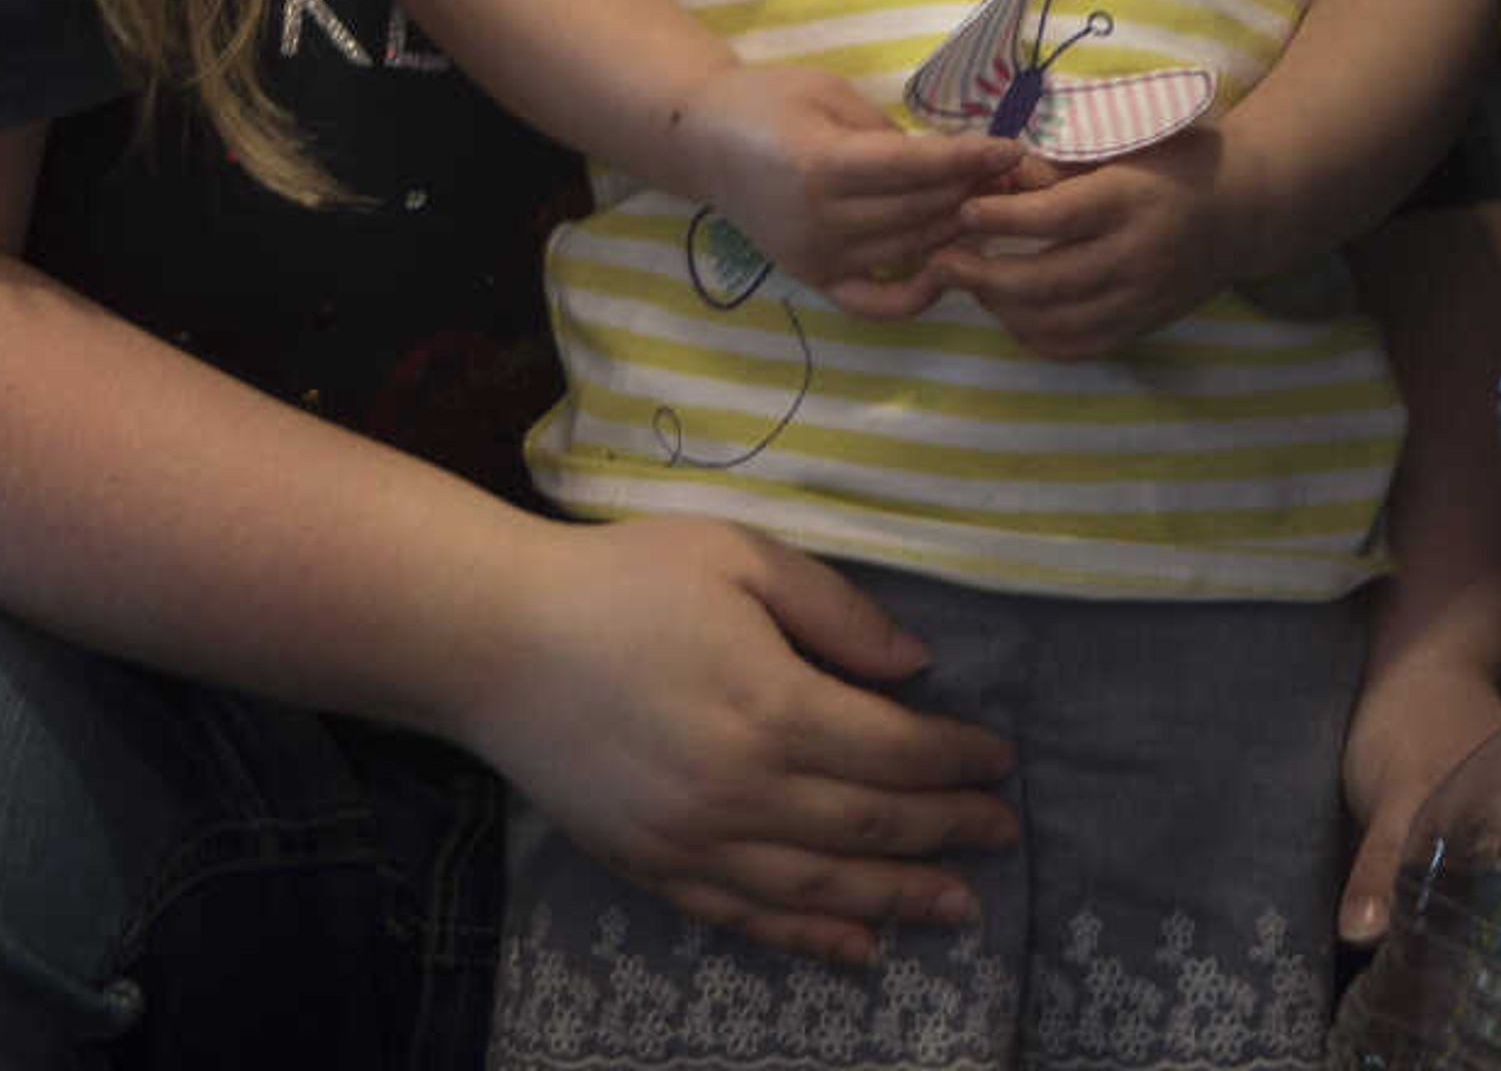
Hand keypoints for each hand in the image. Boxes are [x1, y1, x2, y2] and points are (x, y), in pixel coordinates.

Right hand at [457, 516, 1019, 966]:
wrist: (495, 641)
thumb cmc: (621, 580)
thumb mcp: (738, 556)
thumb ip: (835, 610)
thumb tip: (916, 666)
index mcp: (774, 707)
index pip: (895, 750)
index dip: (957, 760)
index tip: (1002, 762)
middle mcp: (745, 792)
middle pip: (871, 826)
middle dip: (948, 831)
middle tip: (1004, 835)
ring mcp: (697, 843)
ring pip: (822, 889)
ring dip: (900, 899)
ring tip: (960, 907)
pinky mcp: (655, 869)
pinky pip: (749, 918)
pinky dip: (811, 939)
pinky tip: (857, 945)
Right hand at [683, 66, 1020, 316]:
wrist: (701, 140)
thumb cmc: (767, 100)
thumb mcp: (829, 93)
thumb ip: (886, 130)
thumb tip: (946, 161)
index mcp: (822, 164)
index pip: (915, 168)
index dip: (969, 160)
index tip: (1012, 149)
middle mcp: (822, 219)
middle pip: (920, 210)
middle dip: (972, 190)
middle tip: (1013, 173)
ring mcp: (817, 255)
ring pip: (910, 250)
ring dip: (955, 229)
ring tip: (990, 206)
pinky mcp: (813, 277)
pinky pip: (874, 303)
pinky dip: (915, 297)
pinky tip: (945, 272)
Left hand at [932, 127, 1235, 357]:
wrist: (1244, 208)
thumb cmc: (1174, 161)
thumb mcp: (1123, 143)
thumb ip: (1060, 165)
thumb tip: (994, 177)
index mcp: (1132, 198)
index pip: (1055, 217)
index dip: (1002, 219)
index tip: (962, 211)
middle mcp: (1139, 254)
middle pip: (1048, 281)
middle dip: (984, 276)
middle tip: (941, 263)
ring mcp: (1144, 298)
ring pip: (1058, 322)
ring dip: (1002, 309)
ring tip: (969, 285)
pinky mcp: (1145, 324)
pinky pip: (1080, 345)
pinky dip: (1036, 336)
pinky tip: (1009, 314)